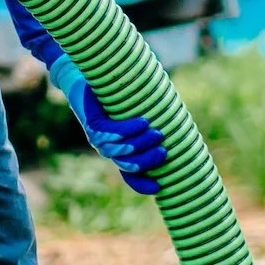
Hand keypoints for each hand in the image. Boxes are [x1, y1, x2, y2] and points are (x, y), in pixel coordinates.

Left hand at [49, 55, 166, 194]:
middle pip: (128, 165)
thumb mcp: (136, 111)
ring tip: (157, 133)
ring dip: (141, 144)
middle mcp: (108, 148)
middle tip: (164, 151)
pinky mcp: (93, 124)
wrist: (84, 78)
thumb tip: (181, 123)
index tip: (159, 187)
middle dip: (148, 162)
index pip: (130, 175)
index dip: (142, 185)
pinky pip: (111, 133)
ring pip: (120, 150)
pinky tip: (142, 122)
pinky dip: (128, 130)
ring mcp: (99, 138)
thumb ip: (151, 121)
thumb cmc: (115, 94)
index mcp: (119, 150)